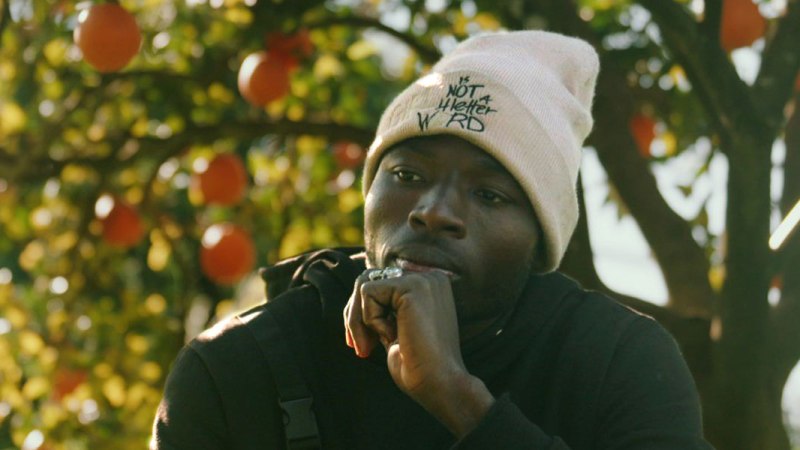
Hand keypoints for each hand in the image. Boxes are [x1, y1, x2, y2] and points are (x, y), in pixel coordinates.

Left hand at [343, 269, 494, 436]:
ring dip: (358, 320)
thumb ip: (383, 310)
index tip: (361, 342)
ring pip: (364, 285)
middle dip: (355, 315)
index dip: (363, 313)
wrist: (439, 384)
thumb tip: (354, 300)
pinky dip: (370, 319)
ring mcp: (423, 279)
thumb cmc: (418, 366)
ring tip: (370, 346)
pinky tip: (391, 336)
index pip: (379, 283)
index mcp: (428, 286)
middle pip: (369, 279)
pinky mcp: (412, 286)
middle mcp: (429, 277)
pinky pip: (368, 292)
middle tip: (360, 347)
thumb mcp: (396, 329)